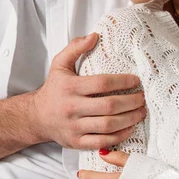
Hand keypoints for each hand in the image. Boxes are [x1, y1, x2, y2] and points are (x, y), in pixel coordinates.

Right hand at [29, 34, 145, 149]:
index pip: (102, 83)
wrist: (36, 117)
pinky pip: (103, 142)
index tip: (136, 81)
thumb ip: (75, 47)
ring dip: (130, 119)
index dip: (123, 82)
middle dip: (131, 102)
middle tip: (142, 98)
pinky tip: (130, 127)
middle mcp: (72, 107)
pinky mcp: (77, 142)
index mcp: (70, 87)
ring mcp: (74, 127)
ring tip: (141, 112)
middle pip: (109, 106)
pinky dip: (120, 136)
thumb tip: (94, 36)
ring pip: (108, 125)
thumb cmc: (53, 89)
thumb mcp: (59, 64)